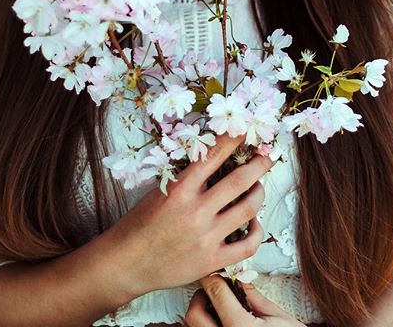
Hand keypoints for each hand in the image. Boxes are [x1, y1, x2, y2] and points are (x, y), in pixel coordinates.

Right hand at [108, 132, 273, 295]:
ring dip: (259, 192)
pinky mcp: (212, 261)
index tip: (245, 129)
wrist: (126, 263)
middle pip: (239, 181)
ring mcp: (206, 237)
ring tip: (259, 186)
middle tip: (267, 155)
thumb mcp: (159, 190)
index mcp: (180, 189)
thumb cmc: (140, 224)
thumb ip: (187, 178)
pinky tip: (255, 222)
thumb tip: (214, 159)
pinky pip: (247, 245)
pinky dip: (257, 231)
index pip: (213, 155)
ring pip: (247, 209)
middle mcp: (195, 211)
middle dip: (258, 164)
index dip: (233, 139)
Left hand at [185, 274, 307, 326]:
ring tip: (220, 309)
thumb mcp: (278, 317)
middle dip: (201, 296)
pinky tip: (222, 322)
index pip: (215, 291)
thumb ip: (255, 297)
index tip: (215, 271)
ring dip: (202, 314)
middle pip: (193, 313)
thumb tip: (240, 279)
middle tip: (216, 290)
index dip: (214, 276)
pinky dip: (207, 326)